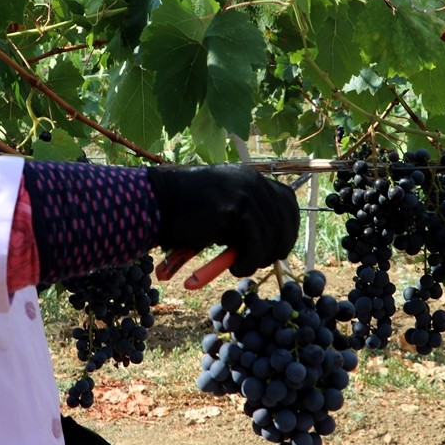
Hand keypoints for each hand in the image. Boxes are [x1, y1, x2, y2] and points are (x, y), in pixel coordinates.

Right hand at [145, 164, 298, 275]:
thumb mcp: (221, 212)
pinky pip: (257, 242)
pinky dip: (248, 261)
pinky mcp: (237, 207)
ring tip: (239, 268)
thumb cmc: (181, 212)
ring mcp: (246, 191)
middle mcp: (253, 180)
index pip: (287, 202)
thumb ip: (244, 221)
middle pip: (288, 218)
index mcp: (251, 177)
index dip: (287, 228)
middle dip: (279, 246)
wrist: (156, 203)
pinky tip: (234, 267)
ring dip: (258, 258)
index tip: (273, 249)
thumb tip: (269, 247)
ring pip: (273, 234)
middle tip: (258, 262)